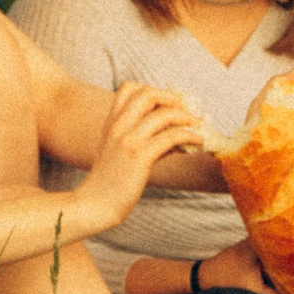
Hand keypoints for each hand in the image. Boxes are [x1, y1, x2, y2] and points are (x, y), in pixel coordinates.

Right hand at [75, 84, 201, 221]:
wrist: (95, 204)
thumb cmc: (110, 182)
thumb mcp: (120, 153)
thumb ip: (143, 139)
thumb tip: (177, 135)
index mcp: (112, 122)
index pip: (129, 88)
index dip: (153, 91)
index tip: (169, 104)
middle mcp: (118, 126)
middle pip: (147, 93)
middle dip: (172, 98)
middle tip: (186, 110)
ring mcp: (128, 140)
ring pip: (163, 114)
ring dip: (186, 117)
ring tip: (198, 125)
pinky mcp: (139, 157)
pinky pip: (171, 137)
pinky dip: (189, 136)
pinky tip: (198, 142)